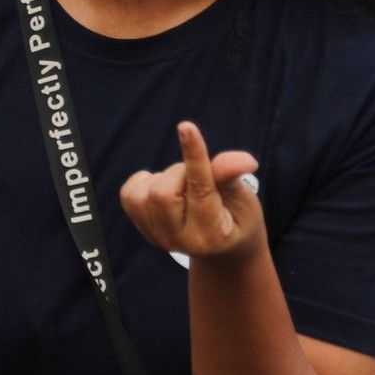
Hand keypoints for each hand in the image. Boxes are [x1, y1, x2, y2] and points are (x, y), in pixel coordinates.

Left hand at [118, 122, 264, 267]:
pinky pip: (129, 194)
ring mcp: (157, 236)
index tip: (186, 127)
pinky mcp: (143, 228)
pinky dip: (146, 183)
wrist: (221, 247)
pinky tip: (165, 187)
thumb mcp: (243, 198)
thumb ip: (231, 177)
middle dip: (180, 172)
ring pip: (143, 193)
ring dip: (164, 178)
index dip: (194, 155)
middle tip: (198, 177)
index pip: (200, 188)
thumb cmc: (237, 217)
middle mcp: (180, 240)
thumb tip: (245, 160)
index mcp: (211, 233)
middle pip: (162, 193)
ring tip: (184, 186)